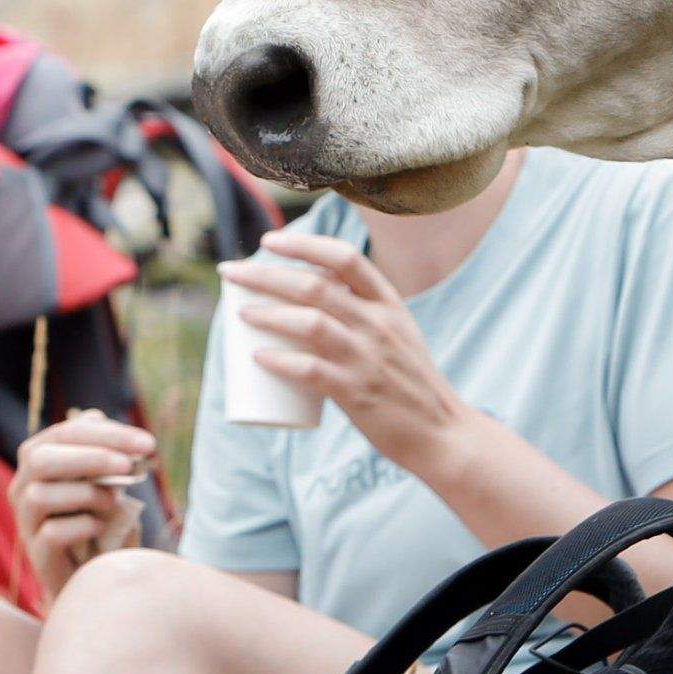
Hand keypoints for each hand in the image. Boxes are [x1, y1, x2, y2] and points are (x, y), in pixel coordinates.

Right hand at [12, 411, 157, 596]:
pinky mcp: (36, 554)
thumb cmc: (100, 519)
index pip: (65, 433)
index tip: (147, 444)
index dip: (107, 434)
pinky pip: (51, 534)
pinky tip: (101, 528)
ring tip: (114, 503)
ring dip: (86, 494)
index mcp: (38, 460)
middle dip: (90, 457)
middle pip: (39, 458)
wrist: (92, 572)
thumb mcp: (105, 481)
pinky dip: (83, 526)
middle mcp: (22, 487)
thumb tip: (105, 422)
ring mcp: (25, 522)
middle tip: (130, 466)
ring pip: (39, 496)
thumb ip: (104, 453)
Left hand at [222, 231, 477, 482]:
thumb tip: (310, 292)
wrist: (442, 432)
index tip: (269, 241)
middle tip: (230, 273)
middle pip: (313, 286)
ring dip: (267, 314)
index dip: (303, 244)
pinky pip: (311, 371)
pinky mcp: (357, 394)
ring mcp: (368, 359)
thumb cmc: (409, 381)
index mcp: (389, 304)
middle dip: (264, 275)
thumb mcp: (398, 332)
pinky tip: (257, 356)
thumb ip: (363, 310)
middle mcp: (379, 325)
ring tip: (241, 312)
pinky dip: (281, 361)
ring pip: (309, 323)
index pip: (344, 258)